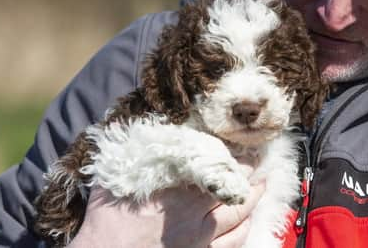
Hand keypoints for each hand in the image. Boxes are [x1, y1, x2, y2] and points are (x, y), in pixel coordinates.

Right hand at [68, 157, 264, 247]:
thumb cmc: (106, 220)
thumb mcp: (116, 178)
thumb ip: (134, 154)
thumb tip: (143, 131)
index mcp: (178, 191)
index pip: (218, 168)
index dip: (233, 156)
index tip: (240, 146)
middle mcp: (194, 215)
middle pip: (234, 190)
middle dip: (248, 173)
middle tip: (256, 160)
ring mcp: (199, 239)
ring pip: (239, 216)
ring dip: (253, 198)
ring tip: (261, 185)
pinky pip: (233, 244)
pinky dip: (244, 229)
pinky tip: (247, 220)